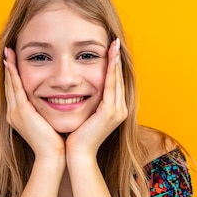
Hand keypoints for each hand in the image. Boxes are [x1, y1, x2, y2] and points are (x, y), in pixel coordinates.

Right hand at [4, 47, 64, 160]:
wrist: (52, 157)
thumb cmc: (55, 143)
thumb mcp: (48, 124)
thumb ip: (47, 113)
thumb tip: (58, 103)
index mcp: (19, 116)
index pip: (15, 91)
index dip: (14, 76)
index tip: (14, 62)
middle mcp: (13, 113)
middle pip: (9, 85)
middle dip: (9, 68)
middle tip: (8, 51)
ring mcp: (16, 112)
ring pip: (11, 84)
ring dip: (9, 67)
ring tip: (8, 52)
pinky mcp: (22, 111)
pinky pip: (16, 88)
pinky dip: (14, 74)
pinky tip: (12, 62)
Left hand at [65, 38, 126, 159]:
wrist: (78, 154)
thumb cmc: (76, 137)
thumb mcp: (85, 116)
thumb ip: (87, 104)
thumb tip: (78, 92)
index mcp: (115, 111)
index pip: (115, 84)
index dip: (114, 67)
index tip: (111, 51)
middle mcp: (120, 110)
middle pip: (120, 79)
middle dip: (117, 60)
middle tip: (115, 42)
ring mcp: (117, 111)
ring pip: (117, 80)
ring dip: (115, 61)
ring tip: (114, 45)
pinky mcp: (110, 112)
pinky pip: (111, 85)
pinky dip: (111, 70)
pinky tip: (110, 58)